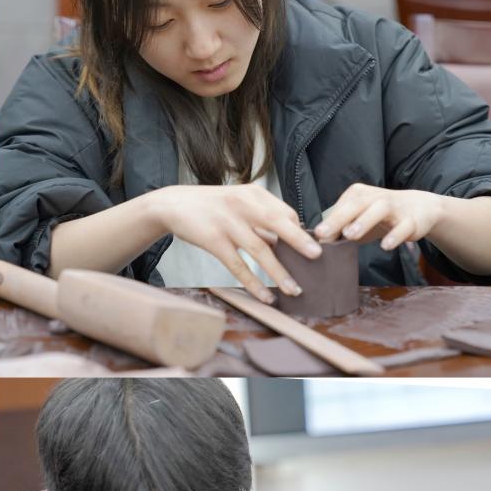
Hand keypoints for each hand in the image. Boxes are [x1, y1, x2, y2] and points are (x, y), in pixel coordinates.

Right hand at [153, 184, 322, 303]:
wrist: (172, 204)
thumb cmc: (209, 207)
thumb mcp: (237, 203)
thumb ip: (260, 220)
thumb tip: (285, 242)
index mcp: (254, 194)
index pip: (286, 213)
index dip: (300, 232)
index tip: (313, 249)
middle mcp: (244, 205)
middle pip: (279, 224)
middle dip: (300, 242)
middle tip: (317, 258)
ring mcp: (229, 223)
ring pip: (261, 250)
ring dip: (280, 272)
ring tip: (294, 289)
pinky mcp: (214, 240)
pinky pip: (238, 266)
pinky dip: (254, 283)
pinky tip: (265, 296)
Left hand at [315, 184, 445, 251]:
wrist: (419, 208)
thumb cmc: (378, 217)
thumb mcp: (356, 221)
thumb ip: (338, 231)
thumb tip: (315, 245)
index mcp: (359, 195)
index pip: (341, 207)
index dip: (328, 221)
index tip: (316, 235)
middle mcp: (376, 197)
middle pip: (356, 204)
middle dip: (338, 218)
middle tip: (322, 233)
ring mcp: (395, 207)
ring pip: (380, 210)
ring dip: (364, 221)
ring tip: (350, 235)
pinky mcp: (412, 220)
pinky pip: (404, 226)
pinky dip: (395, 236)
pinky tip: (385, 246)